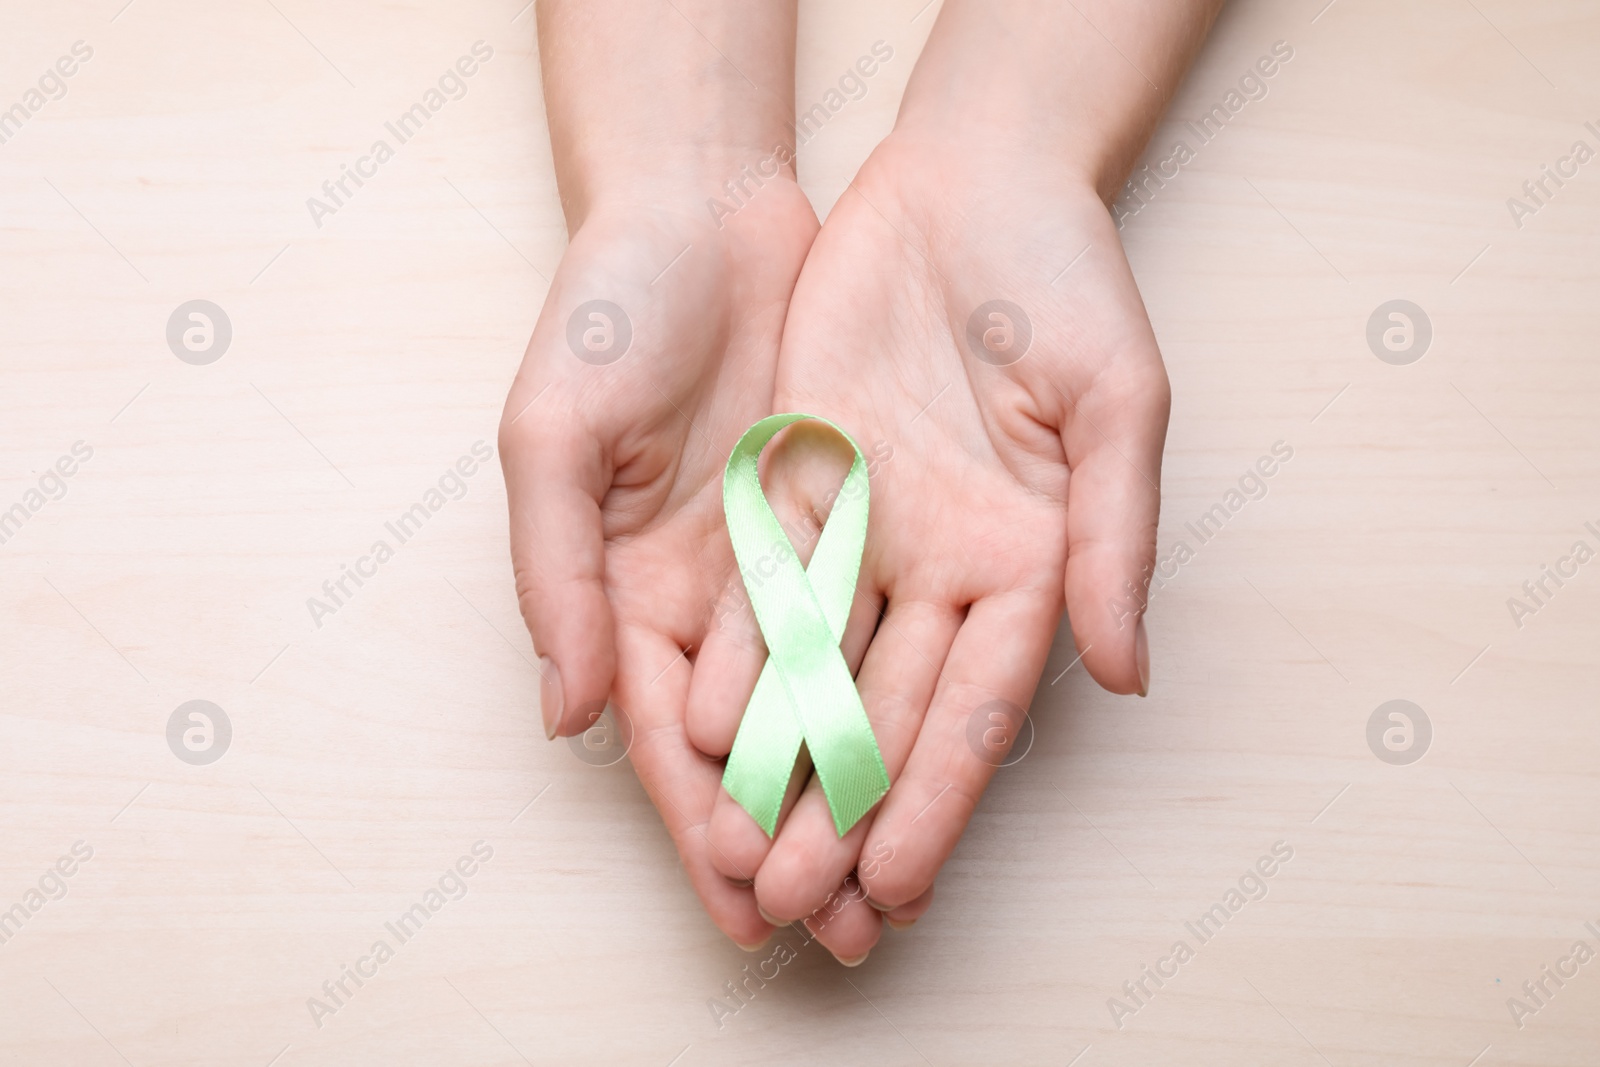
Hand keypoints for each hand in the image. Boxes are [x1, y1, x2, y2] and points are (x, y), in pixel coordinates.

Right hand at [499, 185, 828, 947]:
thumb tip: (569, 716)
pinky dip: (900, 689)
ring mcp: (782, 560)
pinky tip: (932, 754)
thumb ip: (558, 577)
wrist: (703, 204)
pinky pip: (882, 618)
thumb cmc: (606, 312)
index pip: (668, 737)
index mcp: (627, 592)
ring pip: (828, 701)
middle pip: (756, 745)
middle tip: (840, 933)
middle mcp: (709, 598)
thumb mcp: (555, 439)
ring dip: (856, 791)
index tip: (744, 904)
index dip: (702, 822)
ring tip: (895, 882)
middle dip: (791, 840)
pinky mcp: (846, 515)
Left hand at [691, 133, 1170, 945]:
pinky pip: (765, 586)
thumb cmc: (1066, 283)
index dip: (937, 798)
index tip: (901, 885)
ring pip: (819, 668)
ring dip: (782, 759)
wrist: (970, 181)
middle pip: (889, 711)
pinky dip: (738, 655)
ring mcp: (870, 532)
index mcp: (1030, 564)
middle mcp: (945, 568)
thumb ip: (1114, 538)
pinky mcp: (802, 486)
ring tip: (740, 848)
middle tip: (797, 903)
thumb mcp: (1116, 404)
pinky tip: (703, 726)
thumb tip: (1126, 672)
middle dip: (845, 810)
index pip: (979, 708)